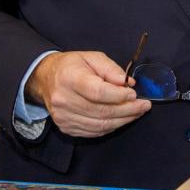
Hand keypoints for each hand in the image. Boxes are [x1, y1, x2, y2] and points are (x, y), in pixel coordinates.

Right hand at [26, 51, 150, 137]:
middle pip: (102, 111)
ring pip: (100, 125)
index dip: (119, 95)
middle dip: (128, 110)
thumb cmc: (72, 66)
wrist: (46, 79)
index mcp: (70, 78)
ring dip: (123, 120)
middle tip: (144, 106)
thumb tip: (128, 83)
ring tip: (137, 112)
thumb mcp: (93, 57)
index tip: (134, 94)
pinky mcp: (65, 127)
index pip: (98, 92)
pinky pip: (94, 132)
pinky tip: (122, 119)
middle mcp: (64, 99)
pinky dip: (111, 127)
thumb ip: (111, 69)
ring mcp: (63, 116)